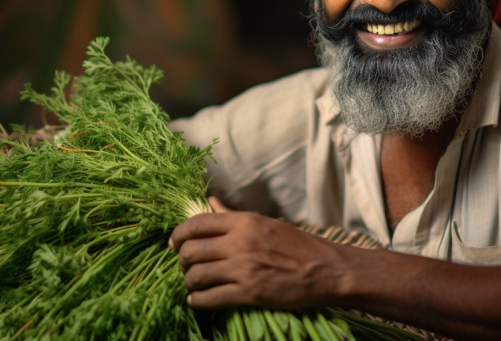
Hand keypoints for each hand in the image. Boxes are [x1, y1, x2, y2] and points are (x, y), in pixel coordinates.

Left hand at [169, 197, 349, 309]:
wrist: (326, 269)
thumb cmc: (297, 245)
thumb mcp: (263, 222)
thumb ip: (231, 215)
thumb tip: (210, 200)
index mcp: (242, 222)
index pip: (196, 224)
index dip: (179, 234)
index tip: (174, 244)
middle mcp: (239, 242)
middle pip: (192, 250)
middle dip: (182, 260)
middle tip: (184, 266)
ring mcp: (243, 268)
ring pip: (197, 275)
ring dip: (189, 281)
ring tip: (191, 283)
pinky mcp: (249, 293)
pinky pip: (210, 298)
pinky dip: (197, 301)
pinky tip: (196, 300)